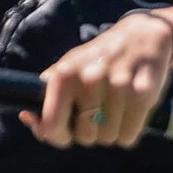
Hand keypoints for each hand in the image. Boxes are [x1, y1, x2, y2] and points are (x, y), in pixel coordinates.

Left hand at [22, 12, 172, 148]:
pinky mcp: (143, 93)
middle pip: (86, 138)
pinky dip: (130, 130)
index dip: (59, 136)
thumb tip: (28, 118)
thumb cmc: (101, 57)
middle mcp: (89, 79)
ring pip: (109, 138)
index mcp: (65, 74)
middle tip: (100, 112)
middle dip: (93, 131)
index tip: (67, 131)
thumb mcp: (70, 65)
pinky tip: (131, 111)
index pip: (52, 125)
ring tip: (117, 108)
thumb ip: (48, 94)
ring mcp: (118, 86)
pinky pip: (129, 136)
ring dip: (113, 131)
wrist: (144, 34)